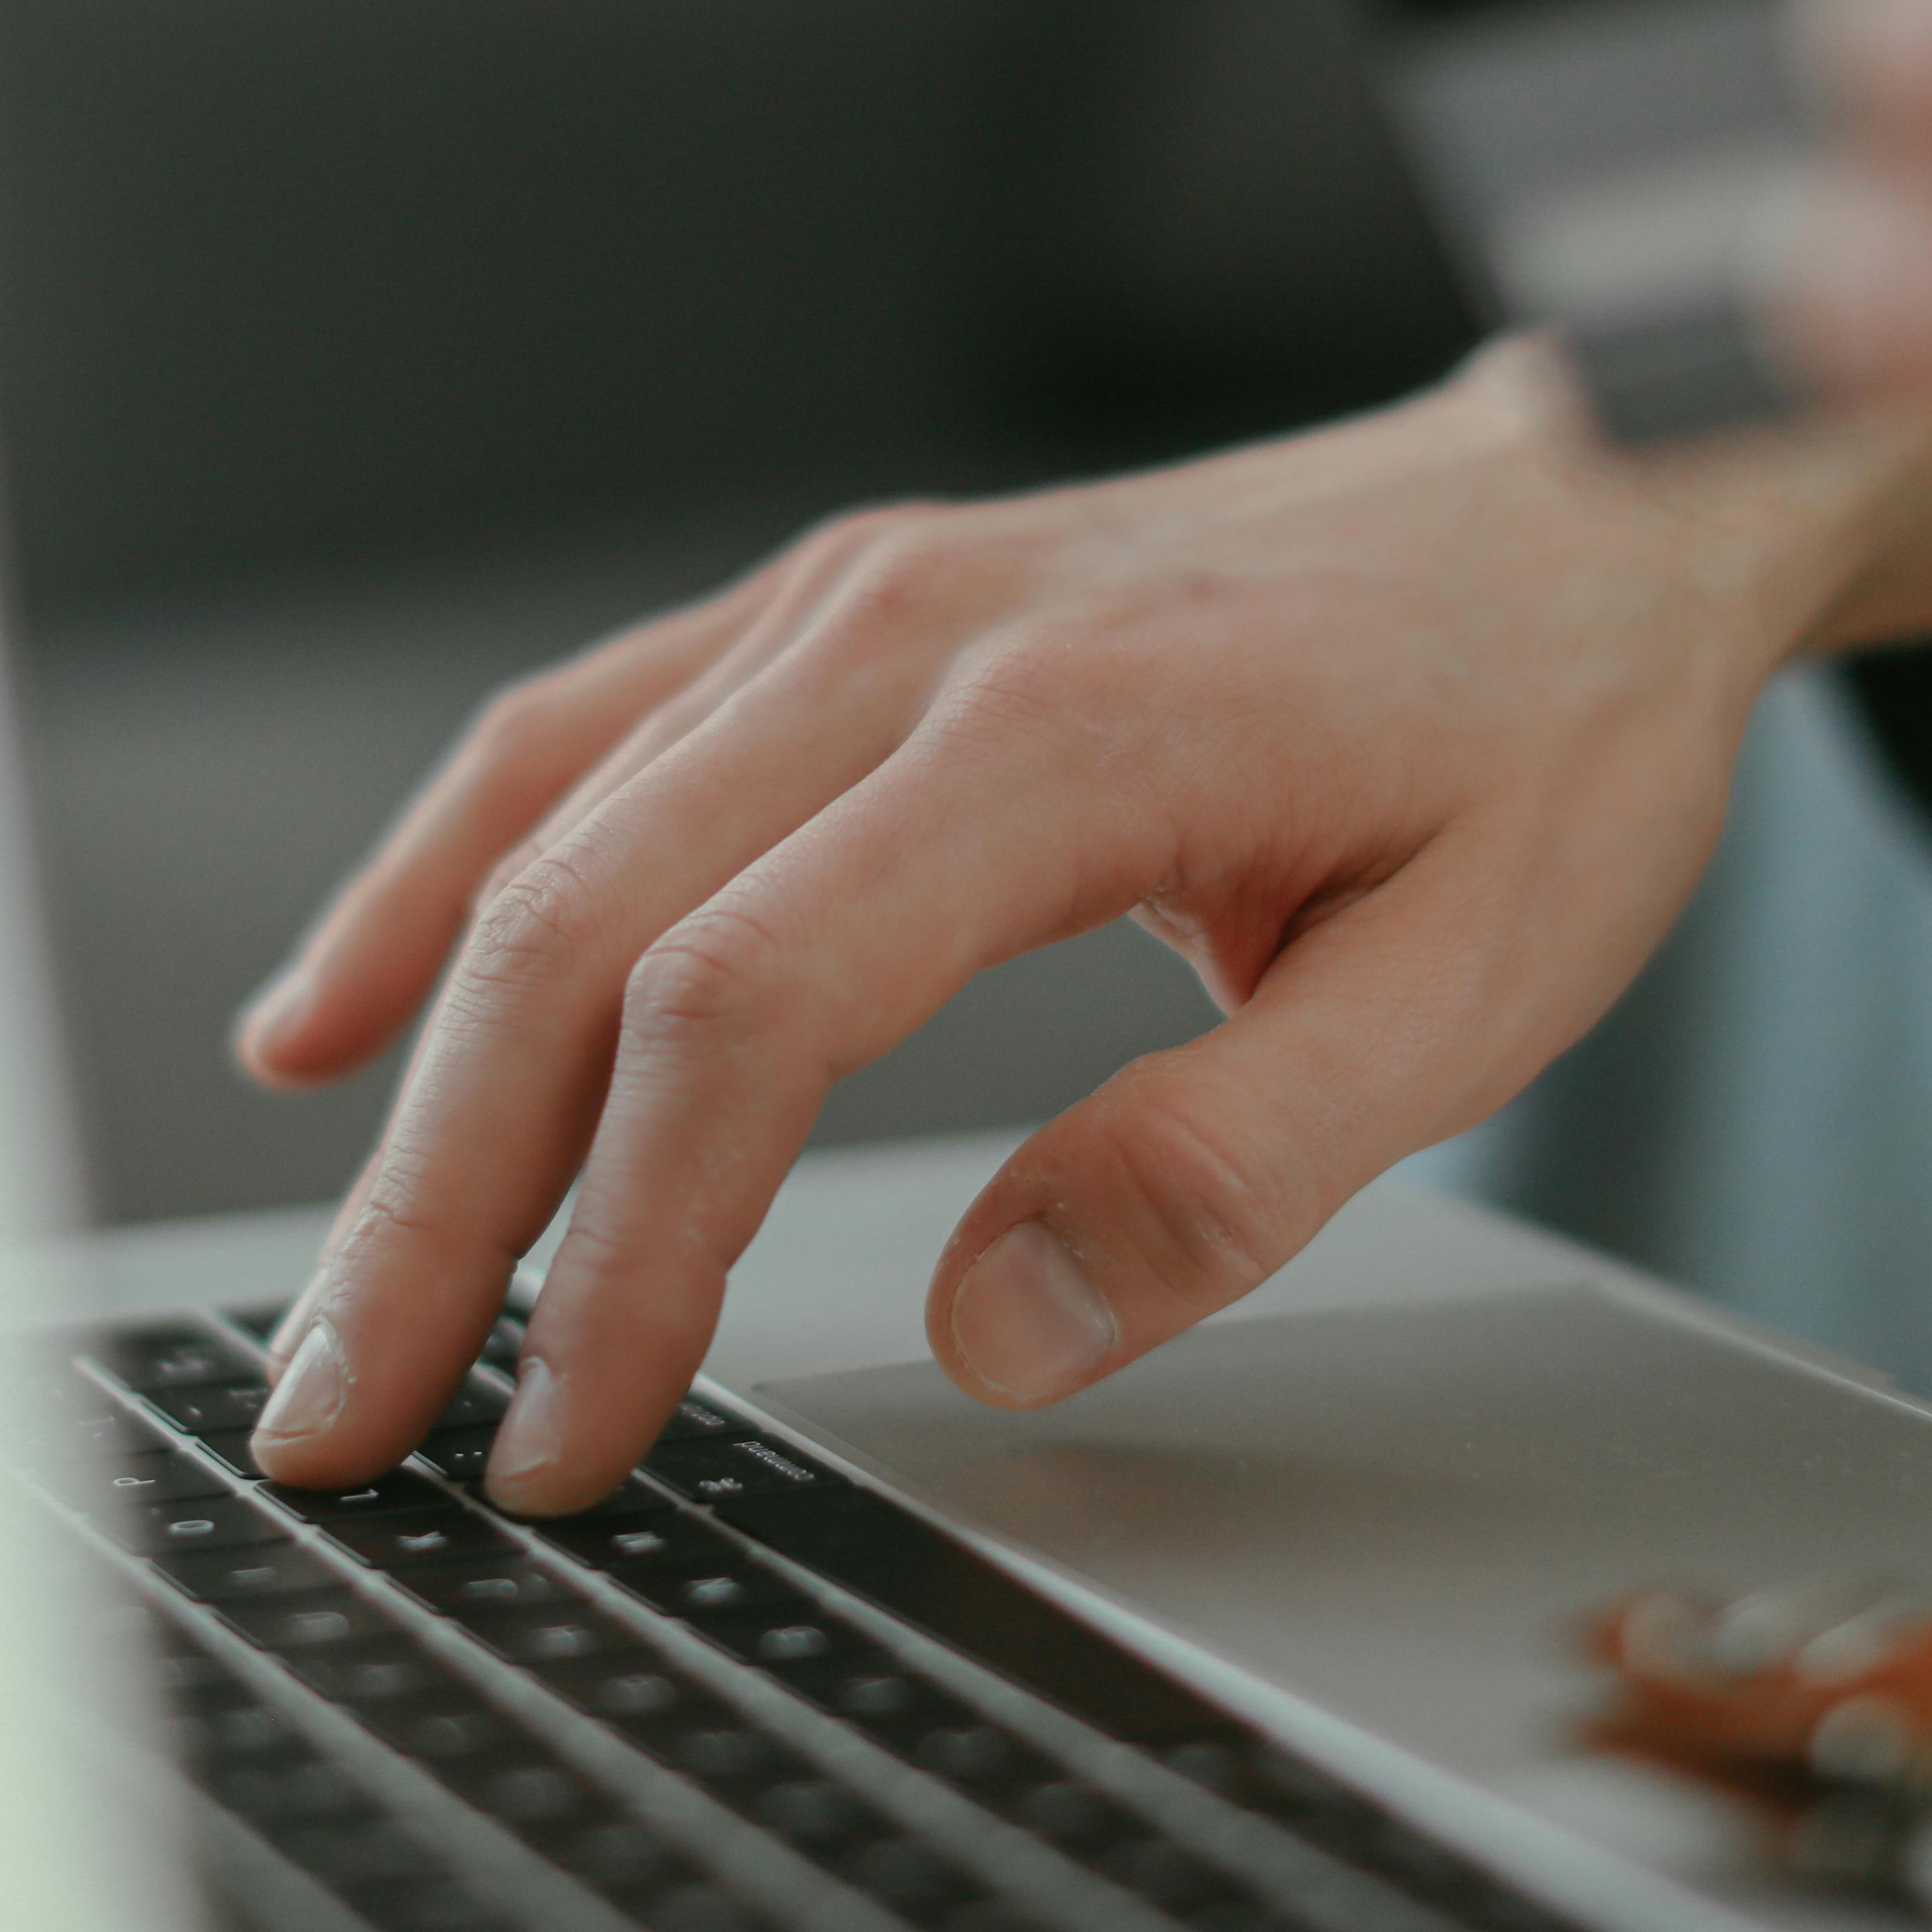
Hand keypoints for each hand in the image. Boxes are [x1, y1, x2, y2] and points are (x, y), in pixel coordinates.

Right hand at [230, 341, 1931, 1508]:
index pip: (745, 1013)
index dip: (624, 1248)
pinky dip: (434, 880)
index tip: (568, 1439)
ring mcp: (845, 605)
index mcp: (1057, 731)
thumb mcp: (1486, 981)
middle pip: (583, 933)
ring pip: (545, 843)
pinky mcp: (830, 612)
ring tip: (337, 1297)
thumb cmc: (1550, 725)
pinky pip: (574, 739)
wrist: (1595, 492)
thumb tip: (996, 1324)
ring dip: (413, 1079)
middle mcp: (904, 637)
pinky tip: (335, 1020)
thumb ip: (1235, 1162)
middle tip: (348, 1430)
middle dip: (440, 1211)